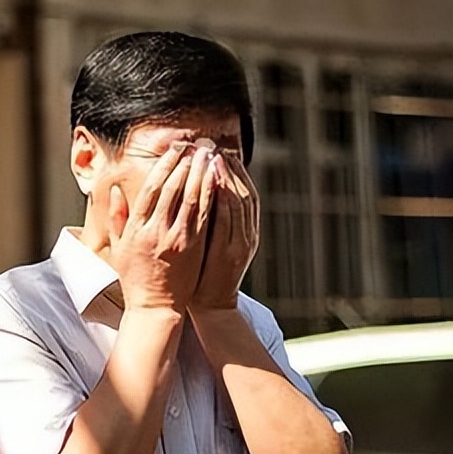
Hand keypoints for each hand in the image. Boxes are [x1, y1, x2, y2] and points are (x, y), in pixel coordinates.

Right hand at [107, 141, 215, 313]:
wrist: (155, 308)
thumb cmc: (134, 278)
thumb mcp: (118, 247)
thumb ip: (116, 217)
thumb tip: (115, 190)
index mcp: (137, 228)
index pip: (152, 188)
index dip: (165, 165)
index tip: (175, 149)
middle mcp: (157, 230)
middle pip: (174, 188)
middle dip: (186, 163)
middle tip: (197, 145)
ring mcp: (178, 239)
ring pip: (192, 198)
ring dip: (202, 173)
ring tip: (210, 155)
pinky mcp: (194, 247)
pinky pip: (205, 216)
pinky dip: (211, 195)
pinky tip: (217, 180)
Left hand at [192, 149, 259, 310]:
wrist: (211, 306)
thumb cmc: (205, 273)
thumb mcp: (214, 242)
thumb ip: (215, 219)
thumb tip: (205, 190)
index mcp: (245, 231)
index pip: (245, 193)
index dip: (236, 172)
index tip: (222, 152)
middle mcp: (247, 234)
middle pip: (245, 193)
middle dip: (232, 169)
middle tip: (218, 148)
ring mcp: (240, 243)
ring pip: (239, 203)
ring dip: (228, 178)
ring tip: (216, 157)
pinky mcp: (229, 253)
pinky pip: (228, 221)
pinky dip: (223, 200)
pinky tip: (213, 183)